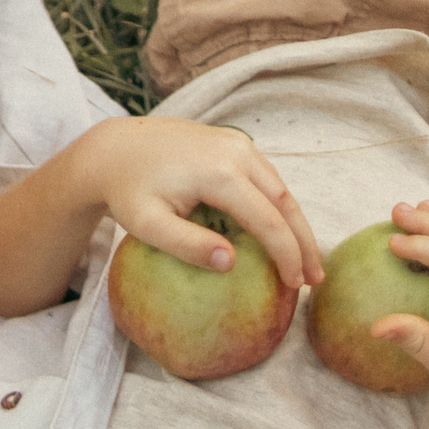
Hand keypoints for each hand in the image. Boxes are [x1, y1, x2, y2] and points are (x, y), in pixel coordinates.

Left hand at [75, 116, 321, 292]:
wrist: (113, 148)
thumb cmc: (126, 191)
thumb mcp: (146, 224)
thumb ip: (186, 244)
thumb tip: (230, 264)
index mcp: (219, 173)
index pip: (267, 220)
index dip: (286, 254)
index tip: (295, 285)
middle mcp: (237, 152)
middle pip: (285, 201)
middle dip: (304, 242)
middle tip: (315, 279)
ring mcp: (237, 143)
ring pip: (280, 188)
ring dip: (295, 224)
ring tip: (304, 261)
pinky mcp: (234, 143)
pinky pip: (266, 178)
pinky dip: (278, 207)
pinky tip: (280, 233)